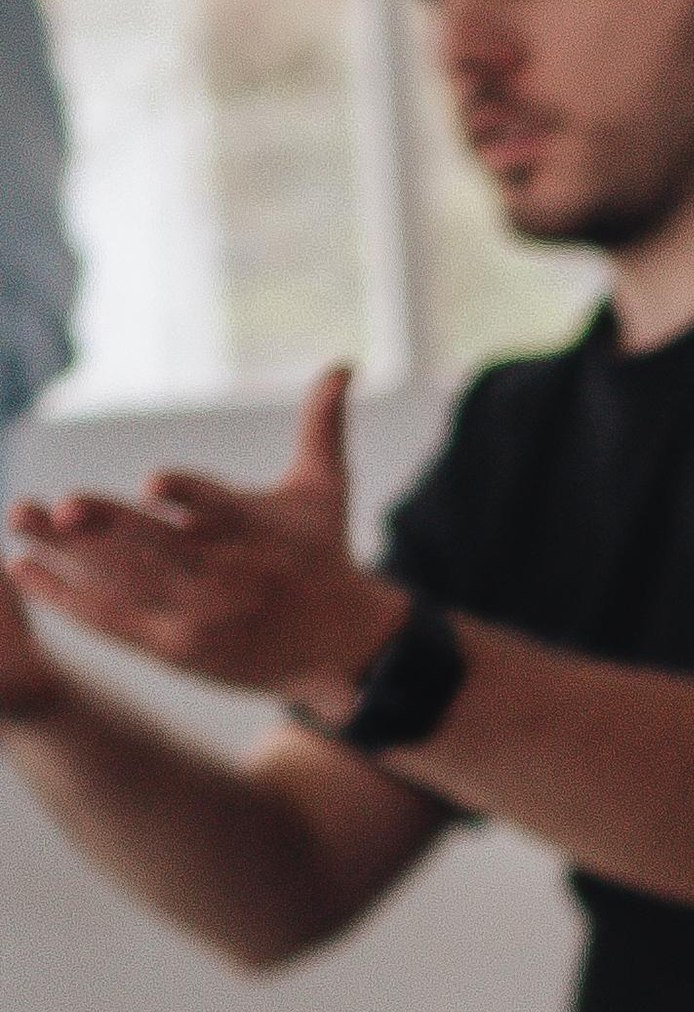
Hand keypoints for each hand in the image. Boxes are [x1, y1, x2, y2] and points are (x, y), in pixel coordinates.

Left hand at [4, 367, 404, 704]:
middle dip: (111, 526)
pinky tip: (22, 566)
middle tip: (66, 505)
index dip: (190, 493)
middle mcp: (223, 574)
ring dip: (66, 552)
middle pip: (160, 547)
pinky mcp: (173, 648)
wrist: (339, 645)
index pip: (220, 507)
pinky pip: (109, 621)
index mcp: (254, 531)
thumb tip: (342, 363)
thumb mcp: (328, 489)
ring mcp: (196, 615)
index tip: (155, 481)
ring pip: (124, 581)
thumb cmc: (325, 555)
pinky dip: (64, 596)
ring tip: (22, 517)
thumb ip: (322, 424)